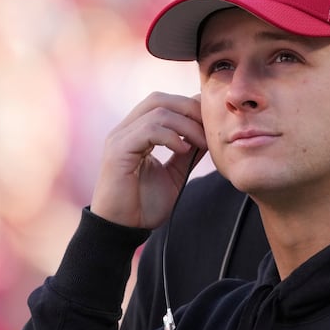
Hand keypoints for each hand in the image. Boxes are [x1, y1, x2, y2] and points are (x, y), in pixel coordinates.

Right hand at [90, 92, 206, 228]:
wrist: (123, 229)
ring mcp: (119, 138)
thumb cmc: (144, 205)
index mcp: (136, 133)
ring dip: (186, 125)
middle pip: (159, 99)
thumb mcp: (175, 173)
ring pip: (157, 111)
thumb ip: (187, 152)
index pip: (163, 103)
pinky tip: (184, 150)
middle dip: (189, 109)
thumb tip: (207, 133)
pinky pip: (148, 130)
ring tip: (201, 143)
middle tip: (210, 128)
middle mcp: (125, 130)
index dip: (189, 106)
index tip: (211, 123)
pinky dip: (170, 136)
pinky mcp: (117, 151)